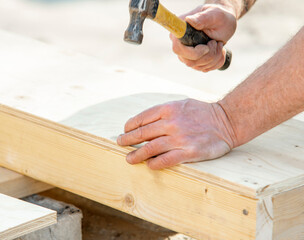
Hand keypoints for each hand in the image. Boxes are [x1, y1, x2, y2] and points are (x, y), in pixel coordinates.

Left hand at [117, 99, 235, 169]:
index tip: (125, 131)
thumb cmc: (201, 112)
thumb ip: (163, 112)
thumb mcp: (181, 104)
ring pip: (151, 148)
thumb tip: (143, 122)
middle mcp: (172, 122)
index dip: (130, 126)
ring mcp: (180, 138)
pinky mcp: (189, 152)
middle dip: (128, 140)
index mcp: (168, 108)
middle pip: (142, 133)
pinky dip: (155, 163)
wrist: (227, 121)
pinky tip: (149, 165)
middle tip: (120, 144)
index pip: (142, 118)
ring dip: (136, 154)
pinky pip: (166, 160)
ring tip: (129, 158)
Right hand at [171, 4, 236, 71]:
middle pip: (189, 61)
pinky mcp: (195, 62)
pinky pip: (206, 69)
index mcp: (180, 32)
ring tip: (219, 44)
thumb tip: (189, 20)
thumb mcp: (213, 14)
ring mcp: (187, 56)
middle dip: (208, 55)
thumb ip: (202, 18)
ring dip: (215, 57)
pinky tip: (220, 50)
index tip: (206, 47)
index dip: (193, 52)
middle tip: (216, 42)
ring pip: (199, 66)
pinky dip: (217, 61)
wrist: (224, 23)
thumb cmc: (218, 16)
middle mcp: (180, 45)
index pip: (178, 49)